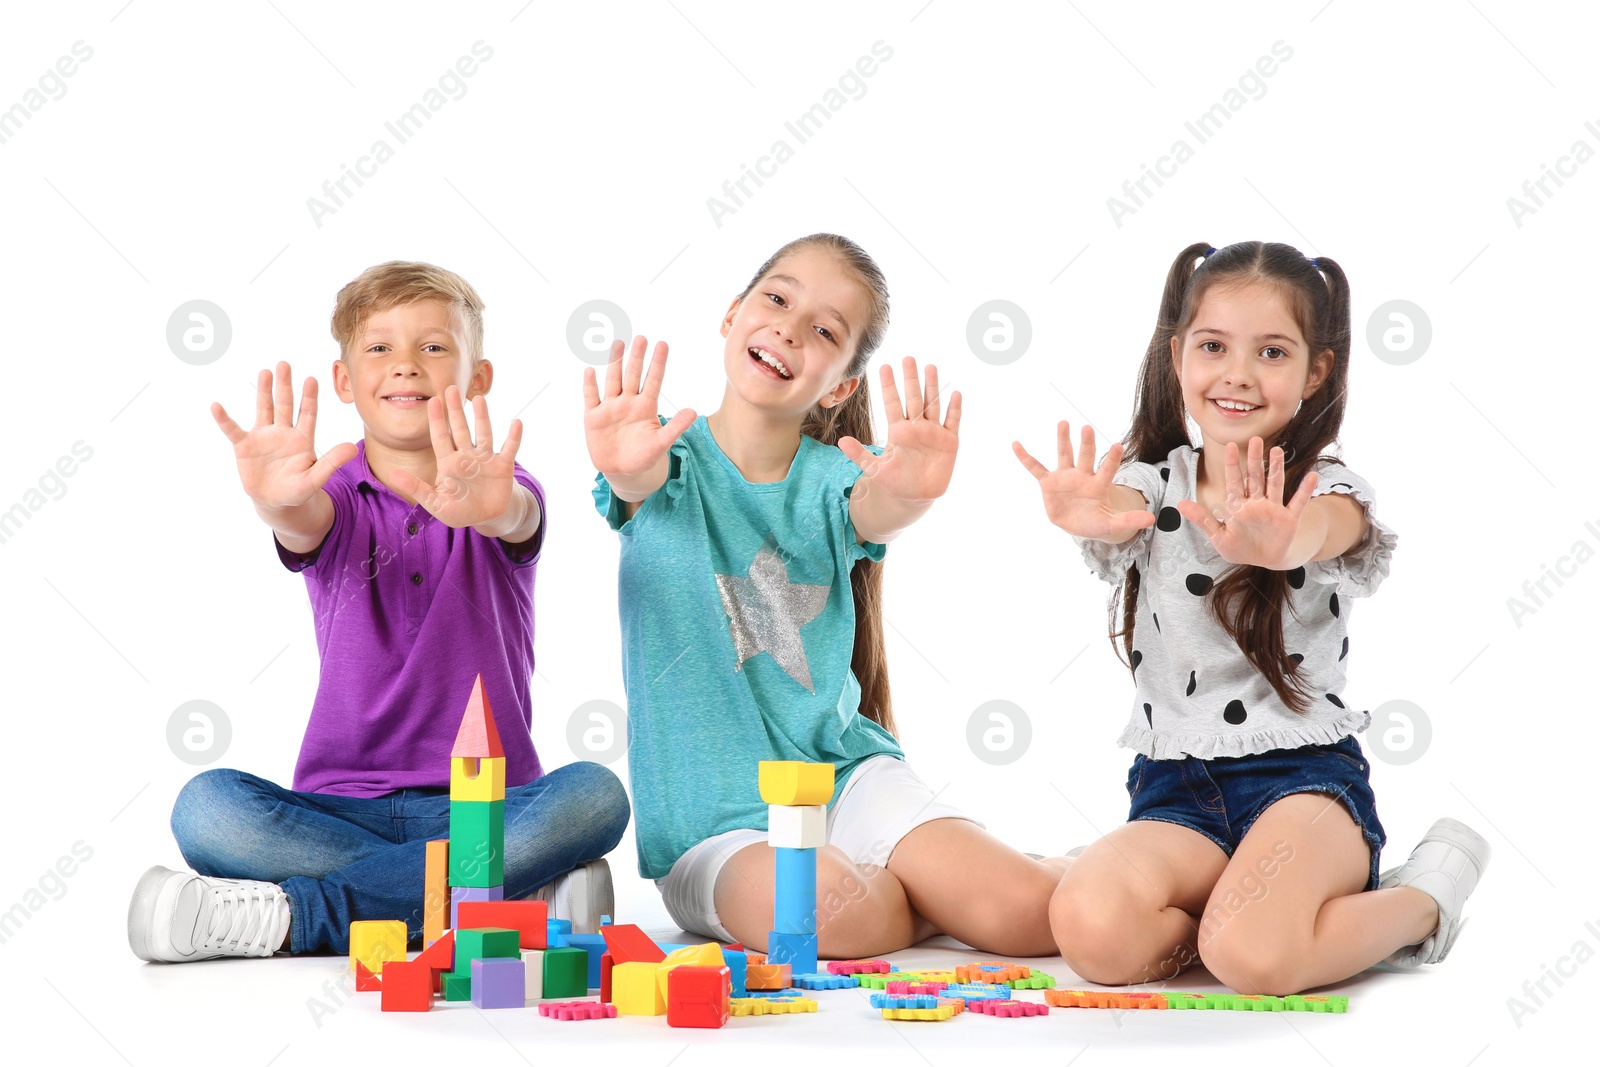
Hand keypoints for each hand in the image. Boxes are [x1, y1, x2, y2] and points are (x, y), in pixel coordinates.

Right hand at [212, 362, 355, 508]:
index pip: (307, 414)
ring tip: (265, 372)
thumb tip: (353, 448)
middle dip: (285, 386)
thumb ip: (331, 462)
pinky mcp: (244, 446)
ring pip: (264, 409)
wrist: (275, 502)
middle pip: (285, 405)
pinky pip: (233, 430)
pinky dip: (224, 419)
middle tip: (284, 364)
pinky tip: (217, 406)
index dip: (309, 398)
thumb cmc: (297, 490)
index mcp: (302, 439)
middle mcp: (283, 433)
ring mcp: (263, 437)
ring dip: (263, 392)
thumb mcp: (315, 479)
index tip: (312, 379)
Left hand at [386, 386, 523, 529]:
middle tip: (451, 388)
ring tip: (479, 399)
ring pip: (483, 433)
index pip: (440, 437)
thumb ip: (416, 488)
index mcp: (448, 463)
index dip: (437, 419)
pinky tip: (516, 423)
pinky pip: (509, 449)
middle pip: (460, 429)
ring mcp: (485, 459)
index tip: (433, 400)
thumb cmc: (458, 510)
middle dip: (456, 410)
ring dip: (482, 417)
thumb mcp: (435, 503)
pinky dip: (513, 437)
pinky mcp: (503, 466)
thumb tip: (392, 476)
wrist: (486, 518)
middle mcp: (467, 456)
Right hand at [582, 336, 695, 485]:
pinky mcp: (594, 417)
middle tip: (642, 338)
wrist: (622, 471)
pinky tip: (590, 371)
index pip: (653, 380)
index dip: (658, 363)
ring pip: (613, 381)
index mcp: (646, 406)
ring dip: (615, 363)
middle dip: (637, 357)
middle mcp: (628, 402)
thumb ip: (676, 427)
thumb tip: (694, 411)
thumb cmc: (644, 456)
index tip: (663, 344)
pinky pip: (591, 398)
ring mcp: (610, 408)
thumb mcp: (661, 443)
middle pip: (633, 375)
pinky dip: (590, 385)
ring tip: (619, 344)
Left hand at [838, 357, 960, 503]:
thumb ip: (859, 454)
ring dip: (932, 387)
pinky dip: (954, 409)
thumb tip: (840, 442)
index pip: (892, 403)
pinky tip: (955, 394)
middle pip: (913, 398)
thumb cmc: (894, 482)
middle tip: (908, 358)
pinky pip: (952, 422)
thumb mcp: (875, 469)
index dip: (889, 386)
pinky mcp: (948, 442)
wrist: (915, 497)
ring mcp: (933, 432)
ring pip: (933, 404)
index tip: (883, 366)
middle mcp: (916, 427)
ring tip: (930, 367)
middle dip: (910, 379)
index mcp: (898, 430)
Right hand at [1012, 421, 1153, 540]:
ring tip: (1063, 423)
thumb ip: (1129, 520)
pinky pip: (1035, 468)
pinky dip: (1025, 457)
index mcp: (1098, 485)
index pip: (1107, 469)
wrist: (1078, 524)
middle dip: (1087, 443)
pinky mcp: (1048, 483)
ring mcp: (1065, 477)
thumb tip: (1152, 518)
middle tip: (1087, 428)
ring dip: (1063, 440)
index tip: (1119, 445)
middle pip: (1086, 456)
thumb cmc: (1096, 522)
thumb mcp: (1112, 524)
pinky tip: (1016, 444)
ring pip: (1064, 455)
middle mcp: (1082, 476)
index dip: (1112, 458)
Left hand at [1175, 437, 1317, 567]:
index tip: (1229, 445)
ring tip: (1277, 451)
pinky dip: (1304, 491)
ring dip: (1276, 469)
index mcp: (1238, 507)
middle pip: (1255, 478)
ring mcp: (1274, 509)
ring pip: (1275, 484)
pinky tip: (1311, 476)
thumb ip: (1202, 519)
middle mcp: (1256, 503)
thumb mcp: (1218, 536)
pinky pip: (1298, 503)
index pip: (1234, 482)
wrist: (1265, 561)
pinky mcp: (1289, 519)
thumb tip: (1179, 504)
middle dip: (1254, 460)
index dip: (1232, 465)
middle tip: (1255, 439)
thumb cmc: (1240, 548)